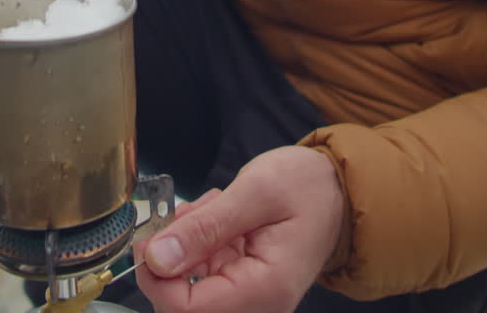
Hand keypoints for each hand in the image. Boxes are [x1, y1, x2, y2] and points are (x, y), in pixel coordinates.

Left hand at [135, 146, 344, 312]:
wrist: (335, 188)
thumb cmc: (308, 187)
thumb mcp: (255, 192)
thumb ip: (205, 227)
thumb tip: (157, 258)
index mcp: (265, 289)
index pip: (187, 310)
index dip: (157, 278)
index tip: (151, 240)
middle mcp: (257, 305)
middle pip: (181, 303)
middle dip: (173, 254)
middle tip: (191, 212)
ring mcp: (247, 297)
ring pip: (186, 283)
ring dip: (186, 242)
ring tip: (214, 208)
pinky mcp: (238, 285)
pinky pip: (199, 272)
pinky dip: (196, 241)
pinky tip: (216, 216)